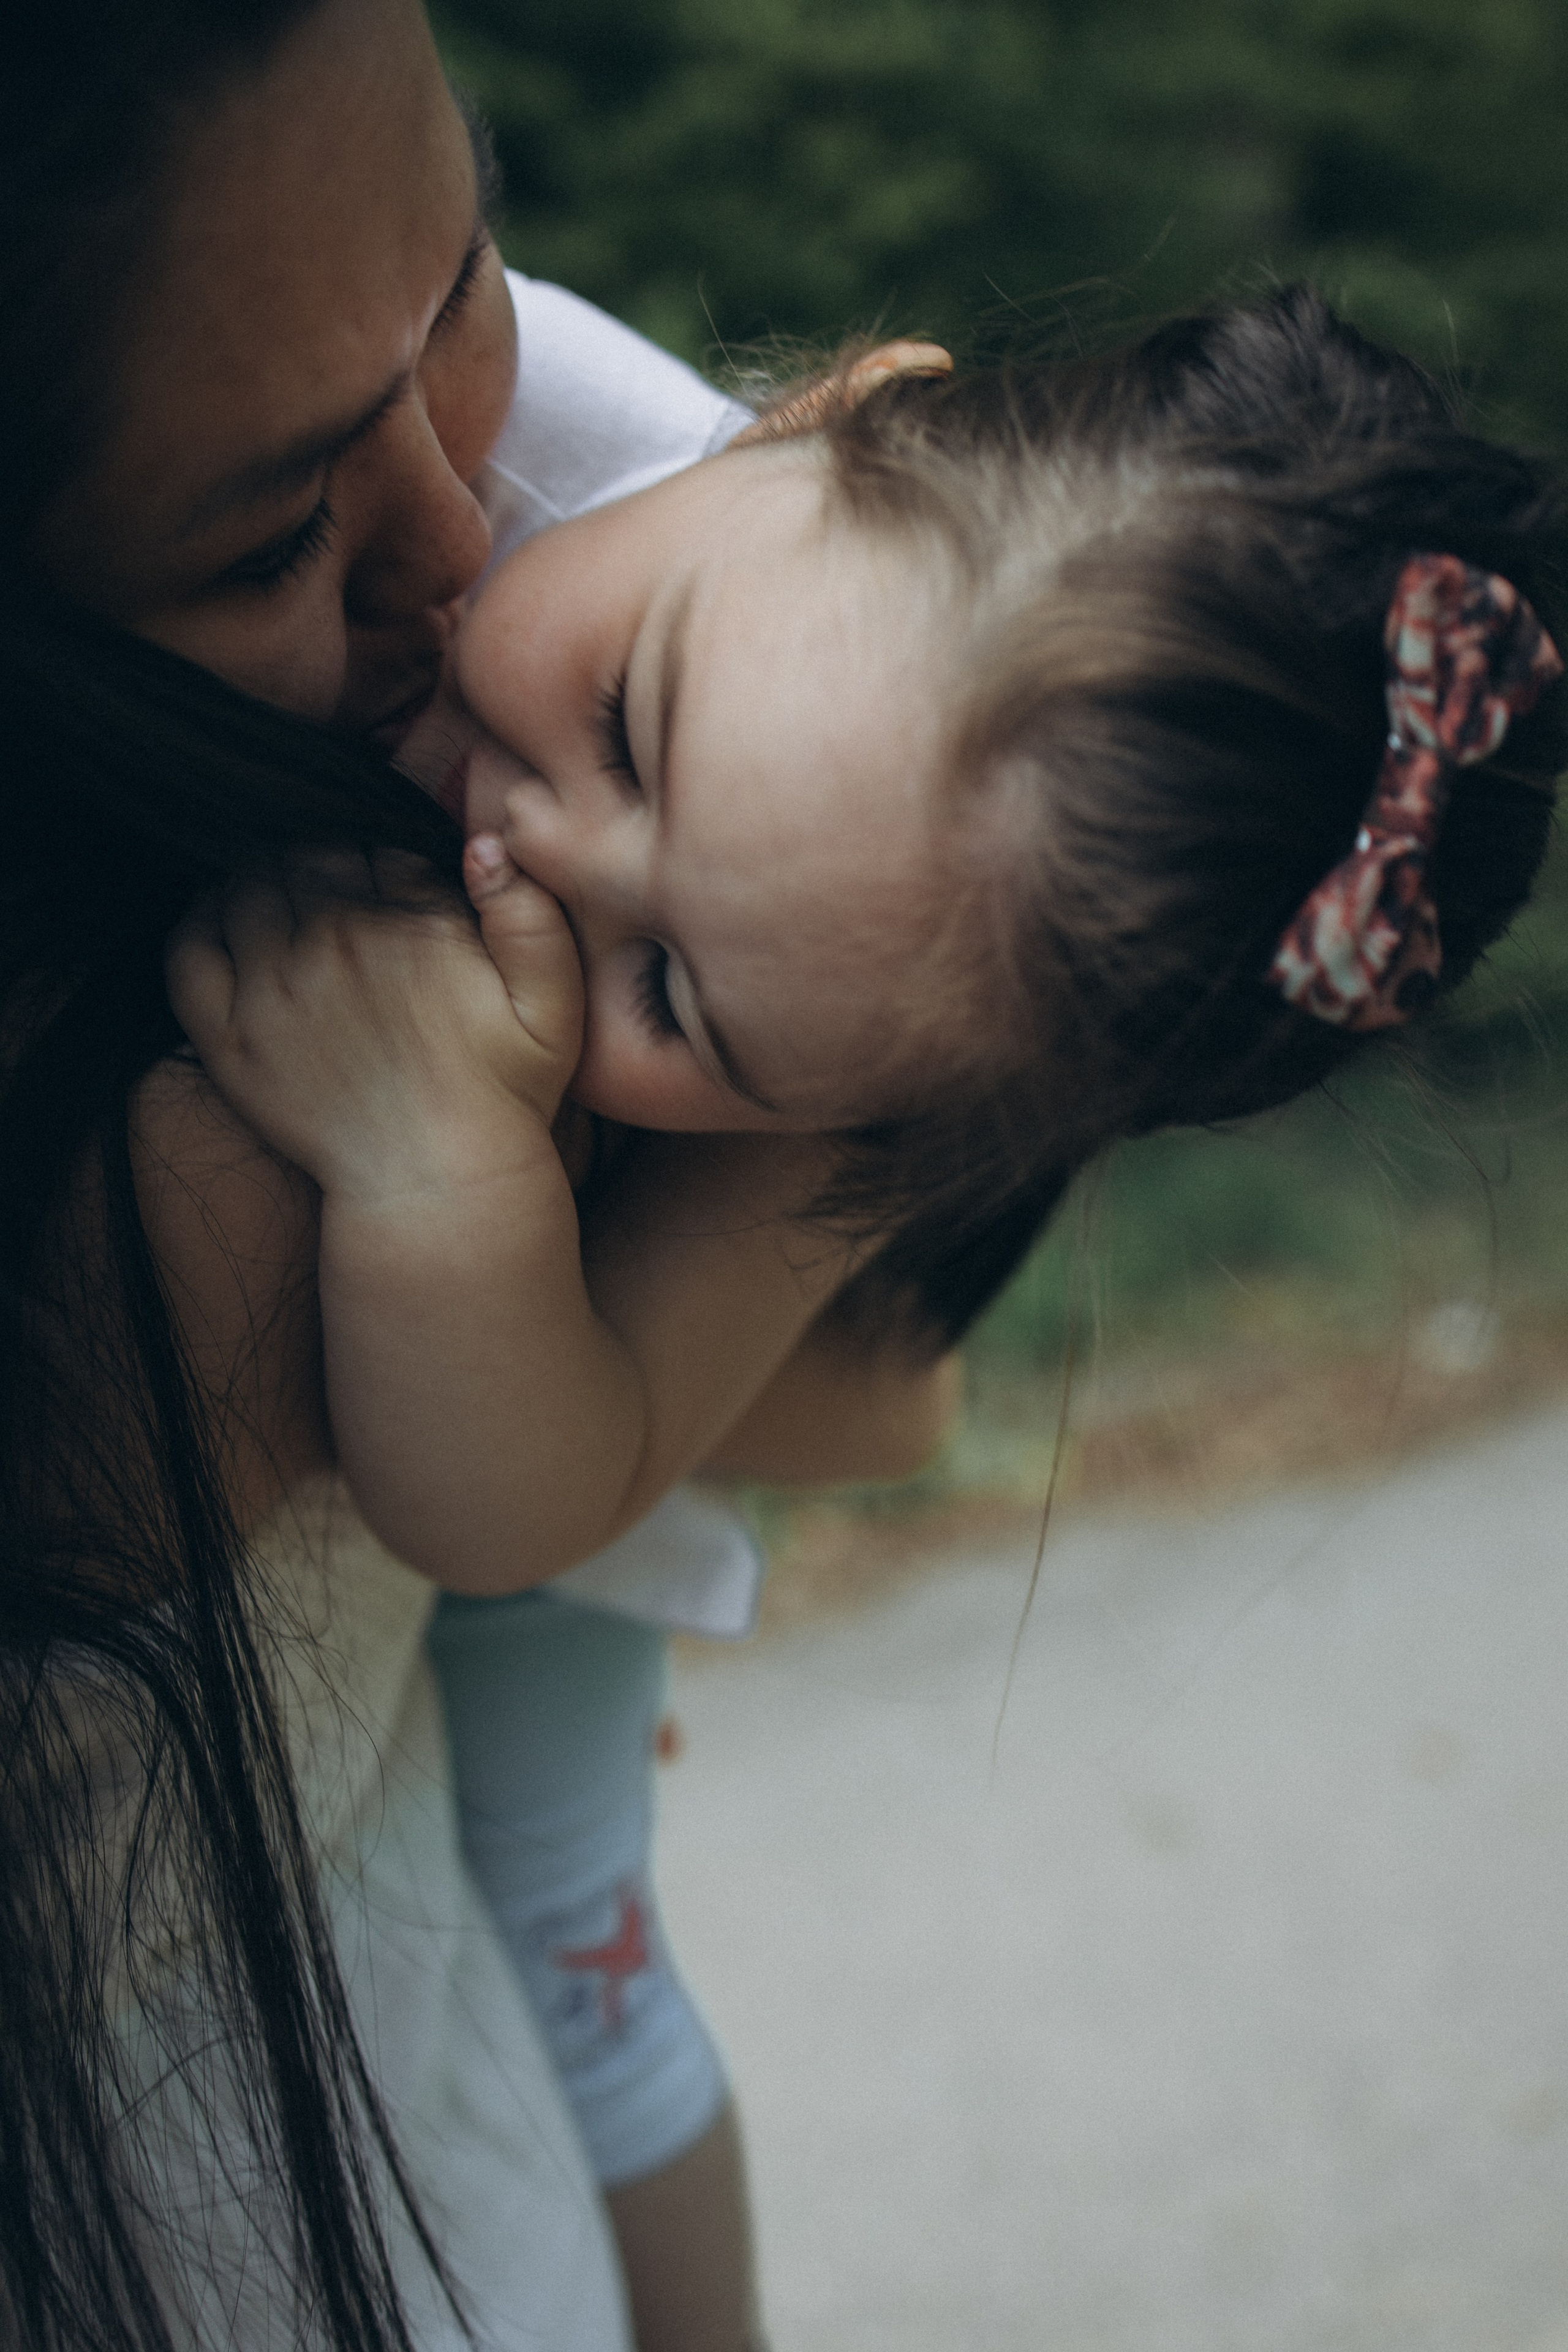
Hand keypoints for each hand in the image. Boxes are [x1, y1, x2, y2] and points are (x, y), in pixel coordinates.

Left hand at [166, 848, 583, 1206]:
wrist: (436, 1185)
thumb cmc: (504, 1096)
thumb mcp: (555, 1005)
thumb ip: (529, 915)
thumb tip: (483, 845)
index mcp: (411, 923)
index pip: (372, 837)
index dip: (377, 846)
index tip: (384, 873)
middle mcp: (334, 941)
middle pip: (304, 853)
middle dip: (319, 857)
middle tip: (336, 885)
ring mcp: (272, 987)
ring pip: (246, 885)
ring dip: (263, 879)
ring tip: (287, 900)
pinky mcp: (229, 1036)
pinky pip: (189, 949)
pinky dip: (199, 920)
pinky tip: (226, 922)